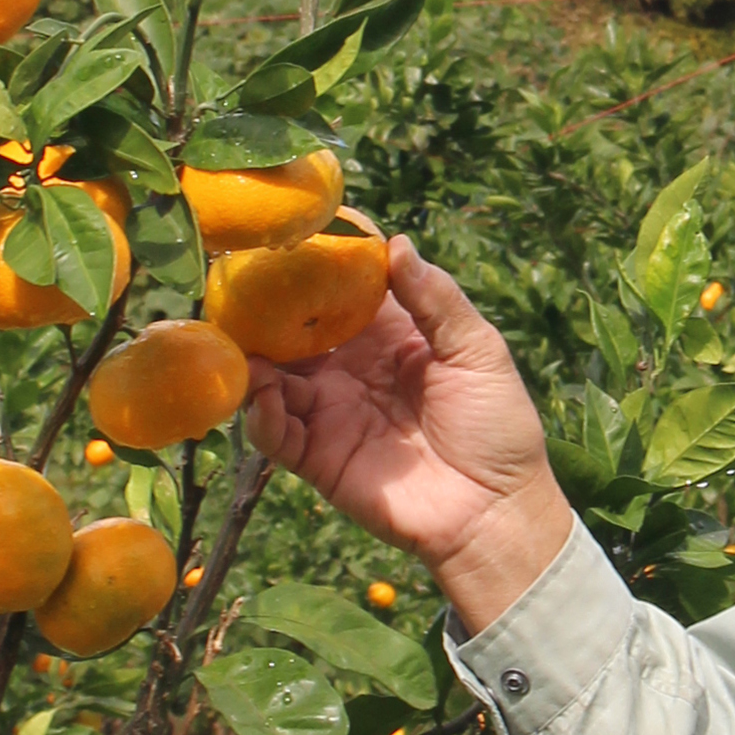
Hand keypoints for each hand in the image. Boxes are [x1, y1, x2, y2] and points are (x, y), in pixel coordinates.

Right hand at [242, 236, 573, 629]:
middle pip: (293, 325)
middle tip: (238, 277)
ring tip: (238, 339)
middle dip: (264, 302)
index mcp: (390, 333)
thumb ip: (435, 300)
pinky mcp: (317, 456)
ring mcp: (329, 409)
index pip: (344, 284)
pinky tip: (265, 396)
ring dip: (251, 356)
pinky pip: (276, 432)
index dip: (321, 256)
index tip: (295, 223)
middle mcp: (350, 365)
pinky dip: (262, 413)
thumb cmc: (497, 425)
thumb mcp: (477, 351)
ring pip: (272, 375)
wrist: (494, 511)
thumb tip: (397, 242)